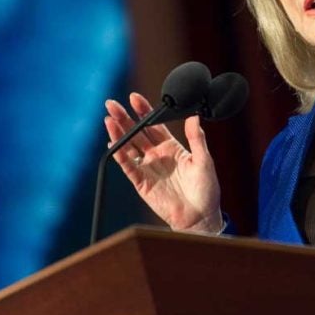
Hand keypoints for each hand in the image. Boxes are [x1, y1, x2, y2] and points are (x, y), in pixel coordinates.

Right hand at [103, 93, 223, 233]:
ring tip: (108, 119)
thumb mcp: (204, 160)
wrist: (201, 216)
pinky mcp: (141, 182)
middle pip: (137, 132)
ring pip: (129, 147)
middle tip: (112, 104)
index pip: (154, 124)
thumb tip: (194, 115)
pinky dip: (119, 154)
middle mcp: (157, 155)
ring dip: (118, 133)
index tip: (134, 98)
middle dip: (124, 118)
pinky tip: (112, 142)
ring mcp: (148, 168)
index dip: (144, 111)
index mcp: (172, 147)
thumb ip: (197, 138)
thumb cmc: (206, 189)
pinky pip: (128, 166)